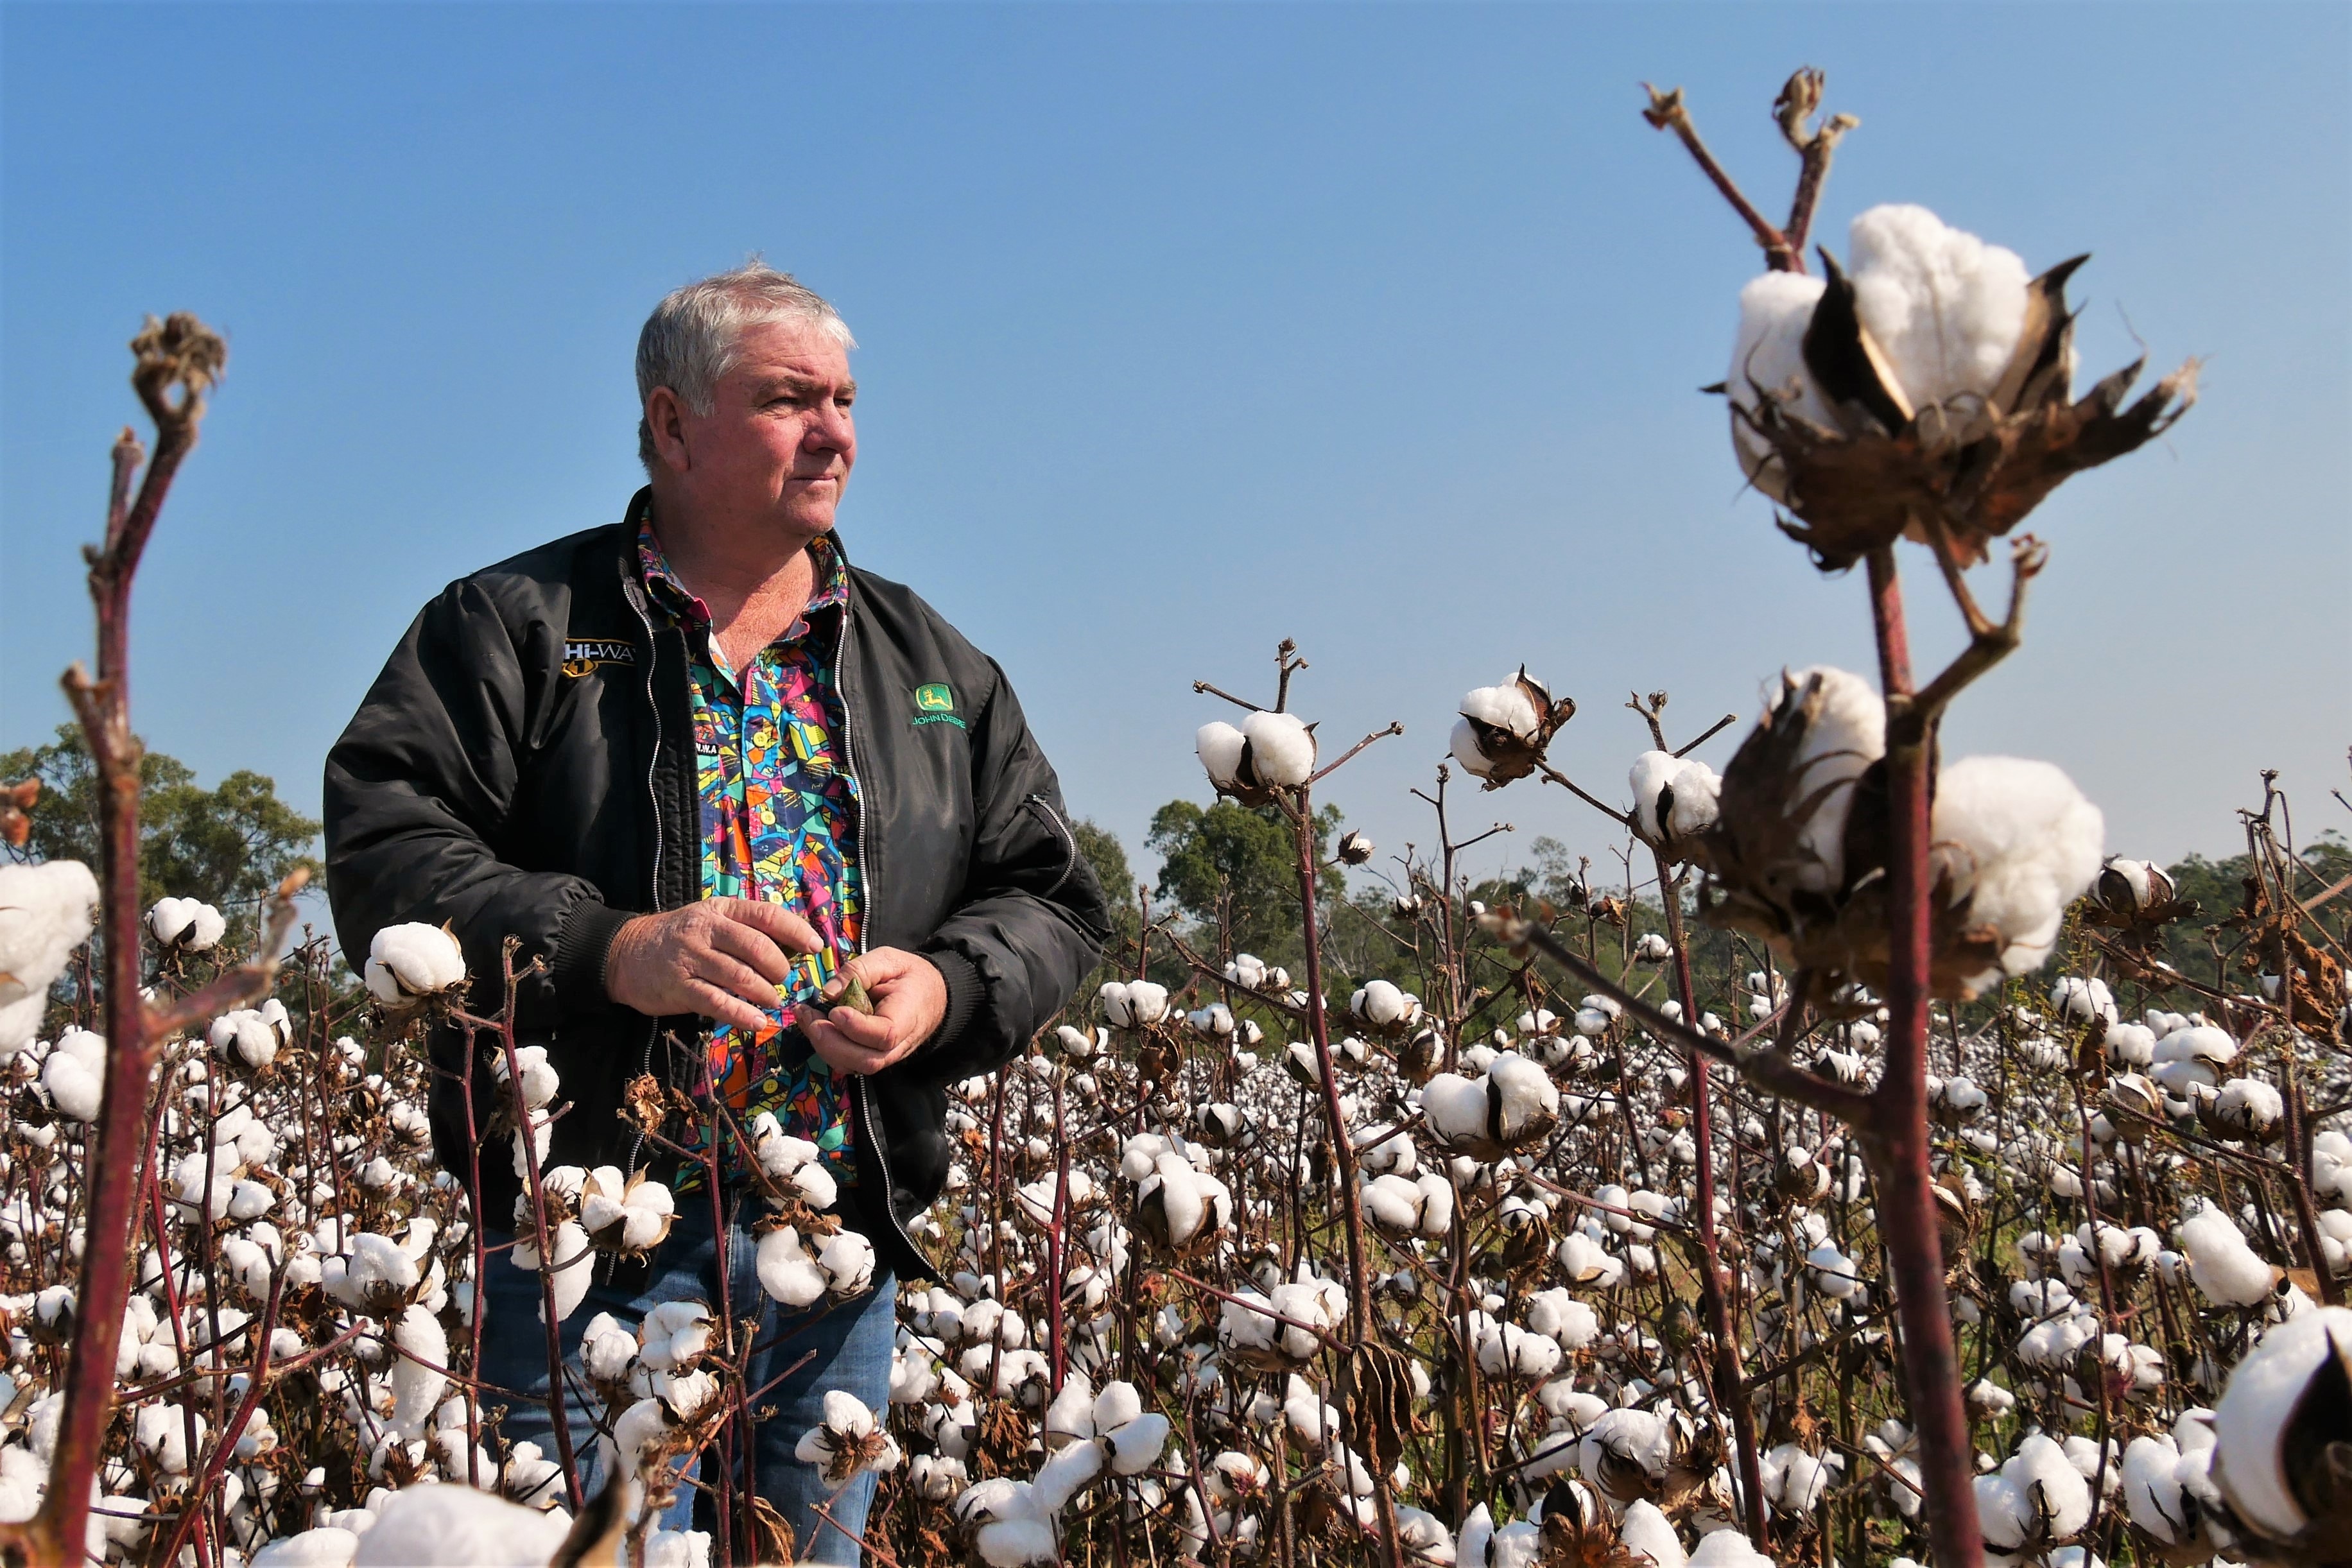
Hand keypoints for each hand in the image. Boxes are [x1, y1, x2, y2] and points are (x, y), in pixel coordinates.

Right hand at [605, 899, 822, 1029]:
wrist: (624, 954)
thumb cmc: (678, 938)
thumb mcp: (709, 921)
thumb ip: (744, 929)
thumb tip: (792, 947)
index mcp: (719, 910)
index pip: (765, 914)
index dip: (796, 930)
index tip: (815, 947)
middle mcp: (706, 930)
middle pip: (757, 947)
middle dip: (779, 968)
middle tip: (783, 981)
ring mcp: (691, 959)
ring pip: (741, 977)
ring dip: (765, 993)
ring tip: (773, 1002)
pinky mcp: (678, 988)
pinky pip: (717, 1003)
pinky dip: (742, 1014)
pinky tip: (757, 1022)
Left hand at [792, 948, 945, 1074]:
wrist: (931, 995)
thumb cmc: (910, 976)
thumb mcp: (889, 960)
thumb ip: (861, 970)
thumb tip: (828, 992)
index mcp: (908, 1016)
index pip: (886, 1034)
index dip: (858, 1028)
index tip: (836, 1011)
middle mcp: (899, 1044)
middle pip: (867, 1060)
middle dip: (833, 1043)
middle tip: (810, 1018)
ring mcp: (886, 1055)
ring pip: (854, 1066)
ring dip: (825, 1046)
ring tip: (807, 1018)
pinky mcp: (872, 1057)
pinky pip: (848, 1063)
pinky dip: (827, 1048)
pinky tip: (814, 1025)